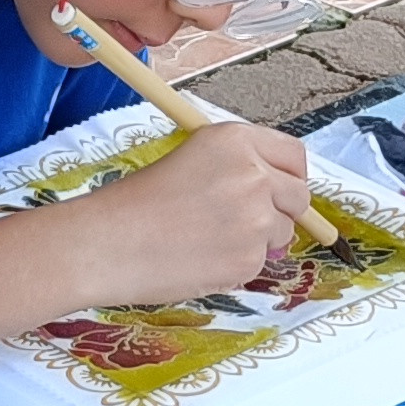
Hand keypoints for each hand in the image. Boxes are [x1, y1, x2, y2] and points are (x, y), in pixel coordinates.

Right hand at [68, 118, 311, 305]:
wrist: (106, 244)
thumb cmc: (134, 203)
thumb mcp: (190, 159)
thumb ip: (237, 166)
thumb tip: (275, 189)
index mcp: (235, 142)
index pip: (294, 155)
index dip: (289, 174)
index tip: (281, 188)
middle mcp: (253, 176)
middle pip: (299, 196)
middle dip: (280, 210)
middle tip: (243, 221)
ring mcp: (256, 219)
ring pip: (281, 233)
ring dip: (256, 239)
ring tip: (207, 239)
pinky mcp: (249, 259)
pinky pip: (259, 263)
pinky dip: (236, 264)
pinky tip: (199, 258)